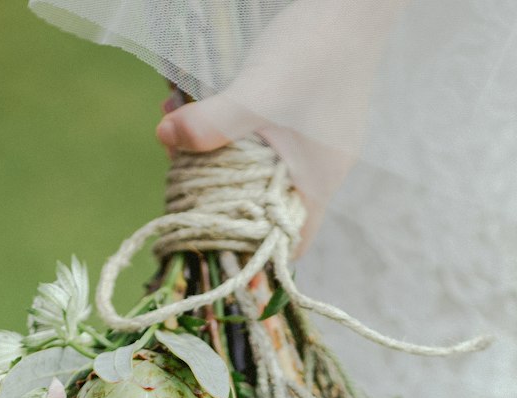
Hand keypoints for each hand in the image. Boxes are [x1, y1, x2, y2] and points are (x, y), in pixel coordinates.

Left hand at [155, 0, 407, 251]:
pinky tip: (212, 104)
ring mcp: (319, 144)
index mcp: (316, 184)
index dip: (253, 254)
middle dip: (223, 198)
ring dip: (225, 158)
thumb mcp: (256, 93)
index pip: (288, 245)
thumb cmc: (312, 53)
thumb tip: (163, 138)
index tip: (213, 244)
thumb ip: (211, 122)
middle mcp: (322, 171)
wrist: (352, 1)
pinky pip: (271, 140)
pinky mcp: (312, 116)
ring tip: (187, 130)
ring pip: (266, 170)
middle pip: (268, 207)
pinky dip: (241, 132)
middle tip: (183, 175)